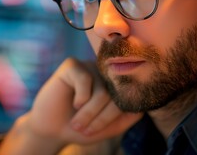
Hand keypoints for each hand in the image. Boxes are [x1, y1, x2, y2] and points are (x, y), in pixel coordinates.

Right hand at [27, 57, 142, 144]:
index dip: (112, 117)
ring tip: (76, 122)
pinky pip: (85, 79)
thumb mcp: (110, 127)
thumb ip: (130, 117)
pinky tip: (73, 102)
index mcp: (116, 86)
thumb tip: (145, 103)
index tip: (96, 131)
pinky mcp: (72, 64)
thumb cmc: (81, 128)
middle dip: (101, 116)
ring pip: (101, 89)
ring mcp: (90, 67)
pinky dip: (81, 97)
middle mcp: (105, 74)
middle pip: (116, 93)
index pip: (127, 97)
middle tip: (83, 129)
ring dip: (88, 111)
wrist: (51, 129)